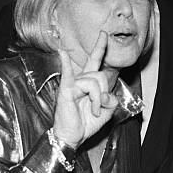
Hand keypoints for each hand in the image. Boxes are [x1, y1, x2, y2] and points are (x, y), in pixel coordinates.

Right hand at [53, 31, 117, 148]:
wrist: (73, 137)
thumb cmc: (86, 123)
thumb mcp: (107, 111)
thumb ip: (111, 99)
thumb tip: (105, 94)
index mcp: (90, 83)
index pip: (95, 61)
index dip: (100, 48)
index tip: (104, 34)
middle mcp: (80, 80)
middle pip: (100, 74)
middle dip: (104, 91)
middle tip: (98, 108)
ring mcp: (73, 84)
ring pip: (94, 82)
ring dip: (97, 100)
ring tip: (92, 111)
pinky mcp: (66, 91)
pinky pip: (70, 76)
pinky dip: (65, 64)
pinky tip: (61, 52)